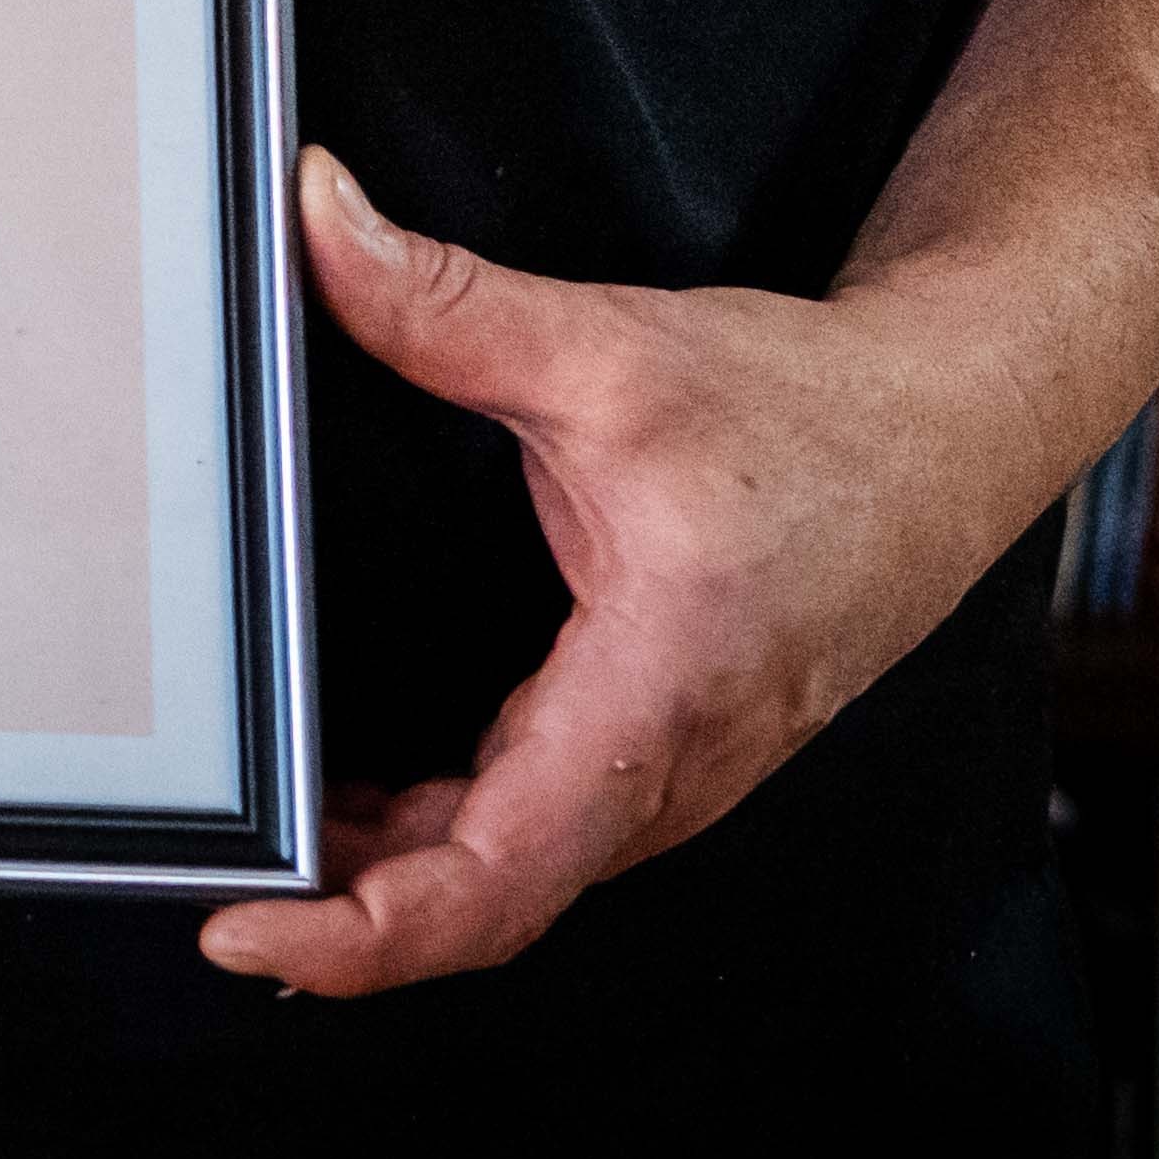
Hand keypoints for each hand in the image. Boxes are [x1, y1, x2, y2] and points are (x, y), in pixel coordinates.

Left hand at [196, 150, 1063, 998]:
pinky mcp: (662, 754)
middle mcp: (670, 767)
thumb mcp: (608, 350)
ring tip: (267, 842)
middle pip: (491, 901)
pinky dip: (443, 842)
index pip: (498, 876)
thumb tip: (317, 224)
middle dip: (346, 914)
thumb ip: (444, 304)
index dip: (368, 935)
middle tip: (216, 879)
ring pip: (514, 876)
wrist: (943, 435)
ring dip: (389, 878)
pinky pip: (541, 833)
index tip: (255, 935)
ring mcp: (672, 775)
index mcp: (656, 692)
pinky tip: (365, 807)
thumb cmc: (812, 418)